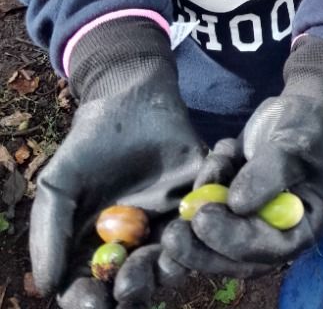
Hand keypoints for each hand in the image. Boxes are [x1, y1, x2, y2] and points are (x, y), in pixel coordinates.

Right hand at [30, 19, 205, 308]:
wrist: (126, 98)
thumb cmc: (87, 144)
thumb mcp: (59, 186)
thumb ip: (51, 233)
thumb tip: (46, 287)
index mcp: (103, 251)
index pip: (96, 291)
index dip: (92, 301)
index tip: (94, 300)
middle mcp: (141, 243)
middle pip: (144, 282)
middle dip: (139, 283)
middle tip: (133, 274)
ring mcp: (173, 220)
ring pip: (182, 255)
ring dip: (177, 255)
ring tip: (167, 238)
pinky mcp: (202, 193)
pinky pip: (212, 208)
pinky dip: (209, 199)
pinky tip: (199, 184)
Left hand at [161, 36, 322, 276]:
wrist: (306, 107)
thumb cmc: (311, 128)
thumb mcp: (295, 148)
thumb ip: (269, 174)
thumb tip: (237, 205)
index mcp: (299, 229)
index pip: (263, 252)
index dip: (231, 241)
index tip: (203, 220)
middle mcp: (274, 232)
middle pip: (233, 256)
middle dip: (200, 247)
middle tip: (172, 234)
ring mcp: (251, 217)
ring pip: (215, 232)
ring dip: (204, 201)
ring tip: (220, 160)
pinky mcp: (233, 198)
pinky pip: (209, 201)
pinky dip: (209, 176)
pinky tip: (228, 149)